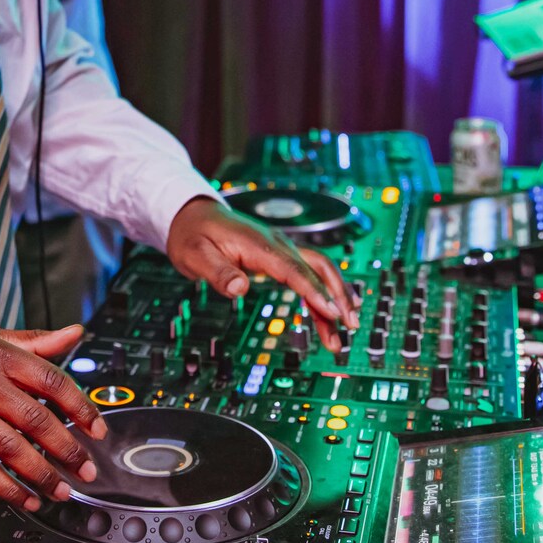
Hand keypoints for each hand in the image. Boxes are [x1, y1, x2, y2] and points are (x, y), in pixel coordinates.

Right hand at [0, 323, 106, 511]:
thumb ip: (36, 341)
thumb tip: (75, 333)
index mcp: (0, 357)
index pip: (51, 381)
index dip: (80, 407)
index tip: (97, 429)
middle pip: (37, 420)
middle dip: (68, 450)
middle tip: (87, 469)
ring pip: (13, 449)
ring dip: (43, 475)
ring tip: (63, 490)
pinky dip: (8, 488)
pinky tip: (27, 498)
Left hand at [164, 198, 355, 352]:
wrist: (192, 215)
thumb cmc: (193, 235)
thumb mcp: (195, 255)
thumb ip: (217, 272)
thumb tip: (239, 288)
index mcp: (258, 244)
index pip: (294, 270)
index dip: (316, 292)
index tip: (334, 313)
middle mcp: (276, 243)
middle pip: (318, 267)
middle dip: (338, 295)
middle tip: (350, 325)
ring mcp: (280, 248)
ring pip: (318, 270)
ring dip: (336, 295)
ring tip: (348, 326)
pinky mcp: (278, 255)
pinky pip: (308, 272)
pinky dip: (322, 291)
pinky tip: (332, 311)